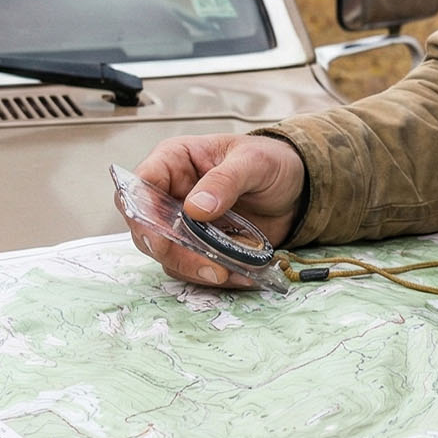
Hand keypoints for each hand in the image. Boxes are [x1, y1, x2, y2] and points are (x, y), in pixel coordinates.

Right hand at [127, 133, 307, 285]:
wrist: (296, 188)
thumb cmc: (271, 162)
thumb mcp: (254, 162)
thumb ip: (225, 180)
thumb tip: (196, 208)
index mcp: (174, 161)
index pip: (140, 184)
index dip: (141, 211)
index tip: (160, 235)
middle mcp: (171, 194)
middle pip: (146, 227)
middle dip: (170, 250)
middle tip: (203, 264)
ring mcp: (184, 223)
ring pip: (168, 254)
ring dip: (194, 268)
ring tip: (228, 272)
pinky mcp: (201, 246)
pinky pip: (194, 267)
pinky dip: (214, 276)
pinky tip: (240, 275)